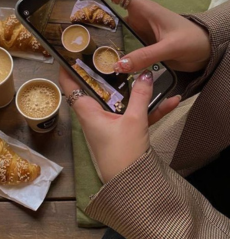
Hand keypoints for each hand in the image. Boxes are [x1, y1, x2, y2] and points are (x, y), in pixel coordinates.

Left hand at [59, 67, 179, 182]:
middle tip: (112, 56)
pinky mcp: (124, 133)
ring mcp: (110, 125)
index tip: (68, 54)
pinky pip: (136, 115)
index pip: (70, 87)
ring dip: (135, 91)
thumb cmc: (122, 154)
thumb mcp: (134, 121)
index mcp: (88, 112)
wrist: (131, 184)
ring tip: (148, 75)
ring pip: (121, 102)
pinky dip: (150, 109)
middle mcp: (95, 117)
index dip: (67, 71)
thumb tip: (144, 75)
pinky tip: (171, 101)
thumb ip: (139, 96)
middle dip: (106, 75)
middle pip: (97, 90)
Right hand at [79, 0, 210, 72]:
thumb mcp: (170, 47)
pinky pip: (118, 46)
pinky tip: (95, 59)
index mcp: (144, 9)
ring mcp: (136, 32)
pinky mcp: (138, 46)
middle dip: (88, 12)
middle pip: (107, 12)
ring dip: (96, 36)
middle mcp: (136, 19)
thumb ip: (146, 55)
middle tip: (66, 17)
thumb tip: (118, 65)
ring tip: (74, 41)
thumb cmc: (192, 41)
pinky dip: (107, 51)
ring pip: (111, 31)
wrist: (206, 53)